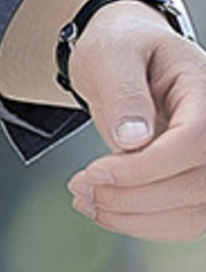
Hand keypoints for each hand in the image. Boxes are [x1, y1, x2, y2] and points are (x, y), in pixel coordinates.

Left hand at [65, 2, 205, 240]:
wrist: (127, 59)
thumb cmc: (121, 47)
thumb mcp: (111, 54)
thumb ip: (123, 91)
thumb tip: (131, 139)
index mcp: (204, 90)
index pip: (194, 139)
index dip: (145, 166)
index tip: (94, 171)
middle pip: (195, 184)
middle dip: (129, 196)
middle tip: (79, 187)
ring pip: (192, 213)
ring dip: (133, 218)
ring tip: (85, 200)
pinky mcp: (196, 183)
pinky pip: (184, 221)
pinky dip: (141, 224)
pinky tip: (103, 209)